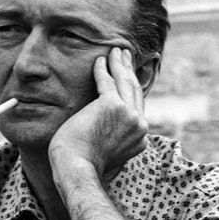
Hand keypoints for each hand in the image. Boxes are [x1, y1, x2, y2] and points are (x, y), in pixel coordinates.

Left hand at [48, 47, 147, 183]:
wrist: (78, 168)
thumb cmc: (86, 165)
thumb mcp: (109, 152)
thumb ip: (115, 138)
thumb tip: (108, 132)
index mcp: (140, 137)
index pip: (138, 106)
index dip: (132, 87)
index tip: (127, 75)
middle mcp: (139, 125)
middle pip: (134, 90)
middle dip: (129, 70)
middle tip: (125, 55)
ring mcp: (128, 115)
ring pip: (125, 82)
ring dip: (119, 63)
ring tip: (115, 51)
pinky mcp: (112, 105)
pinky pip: (107, 81)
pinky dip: (102, 68)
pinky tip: (99, 60)